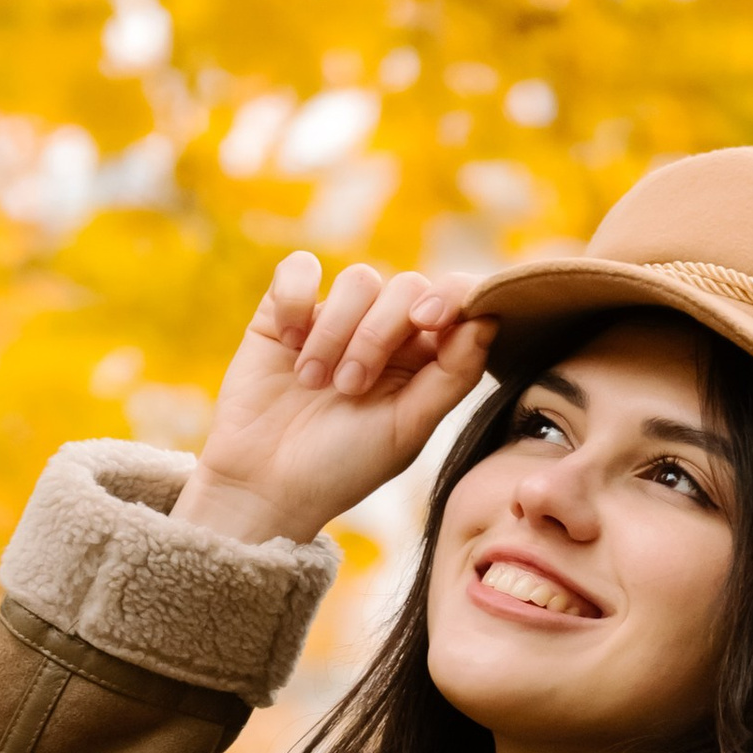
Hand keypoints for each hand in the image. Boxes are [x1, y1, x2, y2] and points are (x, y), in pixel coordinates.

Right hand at [169, 252, 493, 548]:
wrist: (264, 484)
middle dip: (378, 334)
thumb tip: (488, 320)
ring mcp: (335, 318)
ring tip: (314, 383)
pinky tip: (287, 342)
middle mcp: (385, 332)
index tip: (431, 321)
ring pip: (357, 280)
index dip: (452, 296)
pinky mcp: (286, 310)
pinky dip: (295, 299)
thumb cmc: (342, 466)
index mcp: (424, 359)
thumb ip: (453, 377)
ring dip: (336, 332)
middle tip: (350, 388)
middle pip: (406, 287)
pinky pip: (300, 268)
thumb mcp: (407, 431)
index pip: (455, 301)